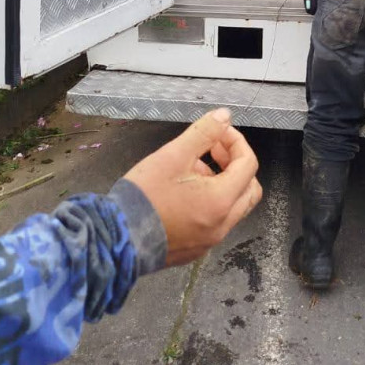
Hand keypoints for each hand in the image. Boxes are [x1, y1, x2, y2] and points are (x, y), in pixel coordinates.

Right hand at [124, 109, 261, 266]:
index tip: (219, 133)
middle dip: (236, 163)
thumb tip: (225, 116)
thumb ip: (203, 132)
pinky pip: (218, 220)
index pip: (248, 164)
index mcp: (221, 201)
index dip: (236, 142)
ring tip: (194, 167)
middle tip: (214, 149)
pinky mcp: (197, 248)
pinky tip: (186, 190)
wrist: (115, 238)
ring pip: (235, 205)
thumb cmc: (144, 196)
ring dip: (224, 182)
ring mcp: (210, 239)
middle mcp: (223, 224)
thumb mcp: (173, 155)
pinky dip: (213, 201)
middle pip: (249, 188)